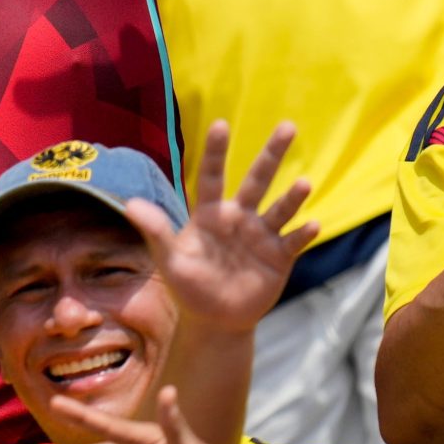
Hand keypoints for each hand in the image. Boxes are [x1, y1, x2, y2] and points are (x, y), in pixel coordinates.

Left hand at [134, 119, 316, 333]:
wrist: (215, 320)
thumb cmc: (189, 286)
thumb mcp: (170, 260)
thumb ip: (156, 231)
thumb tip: (131, 204)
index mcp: (210, 213)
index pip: (213, 175)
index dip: (216, 151)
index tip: (221, 124)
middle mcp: (239, 217)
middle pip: (257, 180)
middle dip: (272, 154)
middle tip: (288, 126)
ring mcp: (262, 235)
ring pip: (280, 209)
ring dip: (292, 197)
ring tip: (303, 183)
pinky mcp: (279, 257)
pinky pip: (294, 241)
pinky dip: (303, 233)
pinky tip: (312, 224)